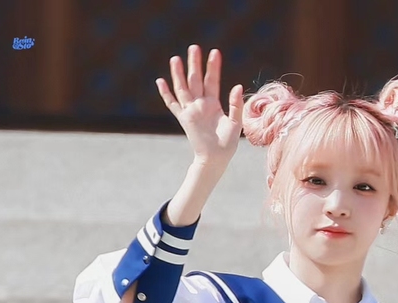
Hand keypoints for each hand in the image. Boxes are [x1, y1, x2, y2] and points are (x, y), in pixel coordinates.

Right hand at [155, 45, 243, 166]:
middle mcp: (201, 105)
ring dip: (179, 74)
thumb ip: (236, 105)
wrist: (215, 159)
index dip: (213, 67)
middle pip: (196, 80)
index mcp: (214, 104)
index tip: (215, 52)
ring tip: (176, 58)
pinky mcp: (184, 119)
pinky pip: (172, 104)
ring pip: (183, 88)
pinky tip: (160, 81)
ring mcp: (191, 111)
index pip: (212, 81)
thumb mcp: (236, 123)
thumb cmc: (227, 144)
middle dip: (195, 64)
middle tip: (193, 47)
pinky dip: (166, 94)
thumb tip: (237, 85)